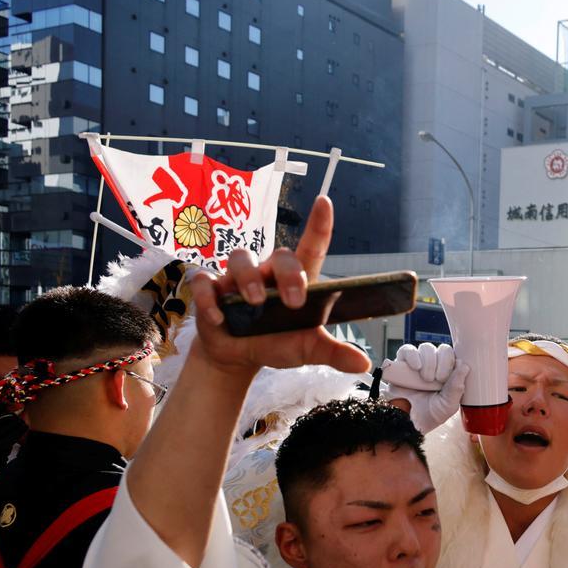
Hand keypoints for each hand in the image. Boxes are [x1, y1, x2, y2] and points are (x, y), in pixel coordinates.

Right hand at [187, 196, 371, 377]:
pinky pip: (204, 282)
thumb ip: (332, 352)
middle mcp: (268, 272)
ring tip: (253, 303)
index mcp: (295, 280)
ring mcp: (236, 278)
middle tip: (293, 300)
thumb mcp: (306, 350)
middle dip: (288, 274)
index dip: (319, 224)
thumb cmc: (276, 343)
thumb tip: (363, 365)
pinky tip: (219, 318)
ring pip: (240, 258)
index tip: (324, 202)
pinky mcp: (210, 290)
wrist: (238, 357)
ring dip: (247, 278)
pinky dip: (209, 298)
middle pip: (280, 255)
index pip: (311, 246)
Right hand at [382, 342, 468, 432]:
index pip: (457, 357)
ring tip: (426, 379)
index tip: (447, 379)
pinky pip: (407, 350)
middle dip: (443, 363)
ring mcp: (419, 363)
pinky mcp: (402, 363)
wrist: (406, 422)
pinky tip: (416, 367)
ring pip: (427, 348)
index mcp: (449, 374)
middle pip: (443, 349)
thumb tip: (464, 366)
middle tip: (438, 380)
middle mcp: (435, 366)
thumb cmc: (429, 415)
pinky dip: (413, 355)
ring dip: (429, 362)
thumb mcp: (448, 405)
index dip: (453, 363)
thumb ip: (456, 388)